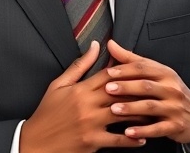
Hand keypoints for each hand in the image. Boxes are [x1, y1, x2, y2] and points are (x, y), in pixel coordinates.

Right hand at [20, 41, 146, 152]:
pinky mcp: (92, 141)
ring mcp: (91, 123)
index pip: (109, 74)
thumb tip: (94, 46)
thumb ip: (79, 66)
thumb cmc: (47, 114)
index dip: (126, 70)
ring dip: (141, 114)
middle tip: (155, 90)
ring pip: (122, 115)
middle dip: (138, 91)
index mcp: (80, 89)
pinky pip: (117, 140)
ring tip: (154, 112)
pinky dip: (132, 139)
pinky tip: (142, 137)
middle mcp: (87, 104)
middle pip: (120, 92)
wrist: (34, 143)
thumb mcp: (58, 86)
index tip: (141, 70)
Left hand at [104, 40, 189, 151]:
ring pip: (150, 107)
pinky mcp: (176, 126)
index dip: (126, 69)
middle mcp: (171, 88)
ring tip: (113, 110)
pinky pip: (157, 128)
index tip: (108, 72)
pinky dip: (142, 130)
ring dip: (131, 108)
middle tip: (107, 89)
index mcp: (165, 73)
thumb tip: (110, 43)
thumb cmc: (171, 92)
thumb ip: (132, 60)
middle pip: (146, 86)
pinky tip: (128, 132)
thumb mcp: (156, 74)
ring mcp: (175, 107)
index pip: (144, 68)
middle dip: (126, 87)